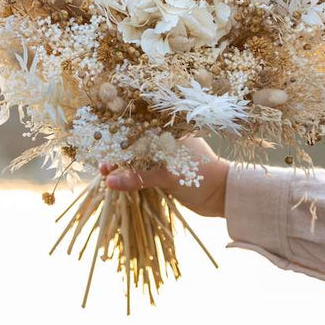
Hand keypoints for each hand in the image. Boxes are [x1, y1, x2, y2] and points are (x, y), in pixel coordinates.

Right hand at [100, 137, 229, 217]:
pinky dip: (131, 177)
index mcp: (169, 131)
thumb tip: (109, 181)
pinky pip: (144, 173)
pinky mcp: (166, 175)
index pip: (140, 128)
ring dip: (123, 167)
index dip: (120, 135)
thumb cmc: (200, 175)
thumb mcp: (168, 174)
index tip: (102, 142)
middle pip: (136, 144)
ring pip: (139, 160)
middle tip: (101, 163)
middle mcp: (166, 141)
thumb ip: (139, 177)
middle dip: (118, 153)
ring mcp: (166, 158)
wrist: (223, 196)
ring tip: (104, 173)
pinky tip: (118, 181)